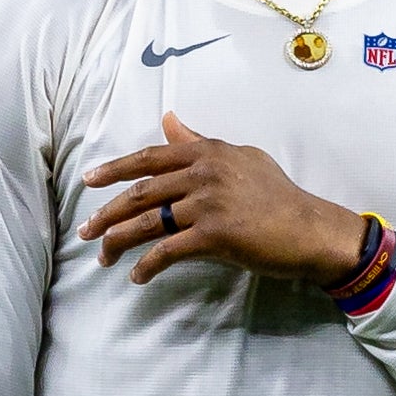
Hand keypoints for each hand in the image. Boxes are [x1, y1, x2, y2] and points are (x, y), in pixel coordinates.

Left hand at [79, 112, 368, 286]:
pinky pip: (168, 251)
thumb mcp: (240, 158)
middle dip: (107, 213)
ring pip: (148, 222)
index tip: (88, 181)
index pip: (149, 158)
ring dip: (119, 241)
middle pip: (140, 192)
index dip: (114, 169)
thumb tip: (168, 120)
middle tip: (85, 230)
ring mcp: (208, 203)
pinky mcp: (215, 235)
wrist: (310, 228)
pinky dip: (147, 265)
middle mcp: (203, 173)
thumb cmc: (277, 195)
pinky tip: (137, 275)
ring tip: (102, 257)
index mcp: (207, 152)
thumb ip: (199, 141)